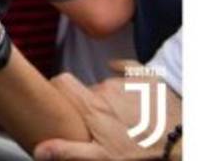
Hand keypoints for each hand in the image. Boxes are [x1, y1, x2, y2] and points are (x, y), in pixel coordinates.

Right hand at [34, 65, 181, 159]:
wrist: (181, 142)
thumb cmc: (141, 151)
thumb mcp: (102, 157)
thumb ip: (68, 149)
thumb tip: (39, 150)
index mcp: (92, 105)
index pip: (62, 81)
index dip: (57, 88)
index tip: (60, 100)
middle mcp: (105, 87)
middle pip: (86, 89)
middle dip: (89, 104)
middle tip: (100, 124)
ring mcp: (127, 81)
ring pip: (106, 84)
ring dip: (109, 98)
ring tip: (122, 118)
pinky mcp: (145, 78)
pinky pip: (126, 67)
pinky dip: (121, 71)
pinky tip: (121, 81)